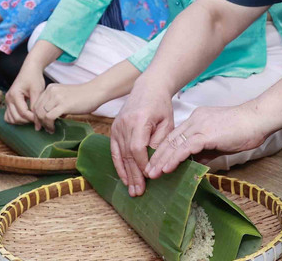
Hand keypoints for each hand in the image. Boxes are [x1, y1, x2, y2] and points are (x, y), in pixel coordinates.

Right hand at [4, 65, 46, 125]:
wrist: (29, 70)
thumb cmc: (34, 78)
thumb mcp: (37, 91)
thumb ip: (35, 105)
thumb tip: (37, 119)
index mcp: (15, 94)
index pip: (23, 112)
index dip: (32, 118)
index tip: (41, 118)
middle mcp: (8, 99)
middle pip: (16, 117)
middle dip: (27, 120)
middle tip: (37, 118)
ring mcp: (7, 101)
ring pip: (11, 119)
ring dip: (21, 121)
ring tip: (32, 117)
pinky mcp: (9, 103)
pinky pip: (8, 116)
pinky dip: (15, 119)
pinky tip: (24, 117)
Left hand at [33, 82, 103, 132]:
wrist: (95, 92)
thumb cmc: (83, 96)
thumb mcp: (65, 97)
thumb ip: (56, 104)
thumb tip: (51, 118)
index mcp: (50, 88)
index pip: (36, 103)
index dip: (36, 115)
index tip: (39, 123)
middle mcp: (51, 91)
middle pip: (36, 109)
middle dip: (38, 121)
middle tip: (41, 129)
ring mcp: (57, 97)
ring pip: (41, 114)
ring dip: (44, 124)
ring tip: (49, 129)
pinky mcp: (63, 105)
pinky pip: (49, 117)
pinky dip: (49, 125)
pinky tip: (53, 128)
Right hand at [110, 81, 174, 196]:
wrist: (148, 88)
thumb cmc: (161, 105)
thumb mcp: (167, 122)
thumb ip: (160, 142)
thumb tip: (154, 163)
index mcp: (139, 120)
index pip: (137, 147)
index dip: (142, 164)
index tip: (150, 177)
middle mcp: (124, 123)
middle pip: (128, 154)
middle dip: (134, 175)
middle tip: (139, 193)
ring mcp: (117, 126)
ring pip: (120, 155)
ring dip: (126, 174)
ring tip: (132, 191)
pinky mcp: (114, 129)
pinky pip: (115, 151)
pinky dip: (119, 166)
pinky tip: (124, 179)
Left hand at [144, 104, 268, 178]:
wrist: (257, 119)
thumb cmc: (243, 131)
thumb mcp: (219, 142)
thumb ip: (205, 151)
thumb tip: (195, 163)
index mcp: (197, 120)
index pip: (175, 136)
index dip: (164, 150)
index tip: (155, 162)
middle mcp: (195, 120)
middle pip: (170, 139)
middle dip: (157, 156)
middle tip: (147, 171)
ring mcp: (199, 126)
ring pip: (174, 144)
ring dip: (161, 160)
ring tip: (152, 173)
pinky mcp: (206, 134)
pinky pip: (185, 148)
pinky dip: (174, 158)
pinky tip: (166, 168)